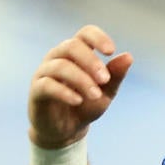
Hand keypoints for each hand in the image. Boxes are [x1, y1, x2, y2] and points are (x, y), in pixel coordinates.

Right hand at [28, 25, 132, 147]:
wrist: (66, 130)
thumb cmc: (85, 105)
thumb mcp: (106, 92)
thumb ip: (115, 75)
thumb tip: (128, 56)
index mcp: (76, 53)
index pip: (85, 33)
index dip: (97, 38)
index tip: (111, 51)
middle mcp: (58, 57)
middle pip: (71, 46)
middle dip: (91, 61)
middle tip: (105, 80)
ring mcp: (44, 72)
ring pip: (60, 66)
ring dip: (82, 79)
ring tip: (96, 95)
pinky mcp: (36, 90)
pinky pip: (47, 85)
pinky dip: (65, 92)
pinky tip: (78, 100)